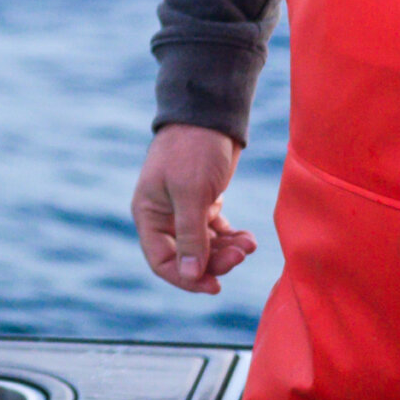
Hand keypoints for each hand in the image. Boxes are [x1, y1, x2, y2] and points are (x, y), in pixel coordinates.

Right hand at [132, 124, 256, 293]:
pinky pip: (217, 234)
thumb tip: (190, 276)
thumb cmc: (193, 149)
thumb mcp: (191, 193)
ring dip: (228, 251)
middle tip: (240, 255)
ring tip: (249, 244)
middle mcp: (164, 217)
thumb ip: (191, 236)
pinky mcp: (204, 204)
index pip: (162, 261)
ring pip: (205, 247)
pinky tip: (248, 238)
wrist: (211, 114)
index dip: (187, 278)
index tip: (215, 285)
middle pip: (187, 257)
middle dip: (215, 261)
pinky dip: (232, 239)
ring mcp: (184, 211)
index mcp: (149, 214)